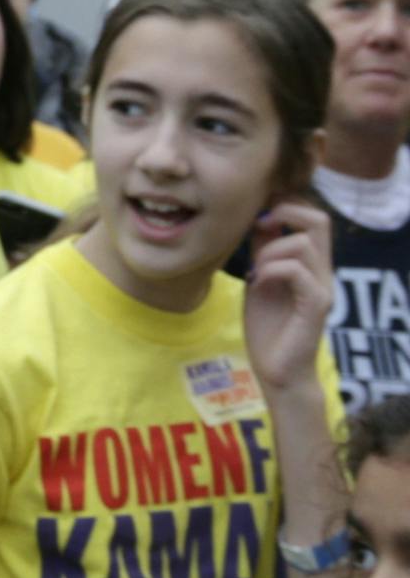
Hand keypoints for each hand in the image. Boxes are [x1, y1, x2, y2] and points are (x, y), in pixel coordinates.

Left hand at [245, 200, 333, 393]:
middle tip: (259, 226)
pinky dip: (273, 269)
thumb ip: (264, 254)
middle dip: (286, 212)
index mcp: (310, 264)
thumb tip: (259, 219)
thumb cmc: (268, 328)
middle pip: (320, 221)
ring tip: (255, 271)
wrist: (277, 371)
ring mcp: (322, 288)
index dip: (287, 205)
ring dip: (270, 250)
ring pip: (304, 244)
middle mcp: (322, 272)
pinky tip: (257, 283)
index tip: (258, 214)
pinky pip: (299, 272)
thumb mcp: (261, 281)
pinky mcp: (316, 306)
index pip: (314, 218)